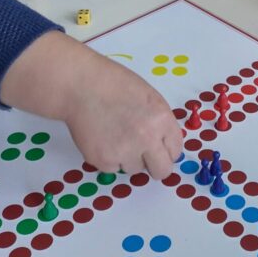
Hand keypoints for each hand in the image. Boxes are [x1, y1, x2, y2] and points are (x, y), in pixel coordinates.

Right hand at [2, 32, 182, 180]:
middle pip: (162, 171)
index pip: (176, 150)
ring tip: (115, 134)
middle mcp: (147, 138)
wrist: (81, 85)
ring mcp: (125, 152)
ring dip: (128, 158)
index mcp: (162, 119)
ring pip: (135, 169)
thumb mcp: (150, 98)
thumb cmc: (114, 85)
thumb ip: (160, 123)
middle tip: (144, 155)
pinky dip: (109, 157)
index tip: (159, 147)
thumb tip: (164, 145)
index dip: (166, 149)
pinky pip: (113, 168)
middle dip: (155, 166)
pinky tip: (103, 137)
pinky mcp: (104, 161)